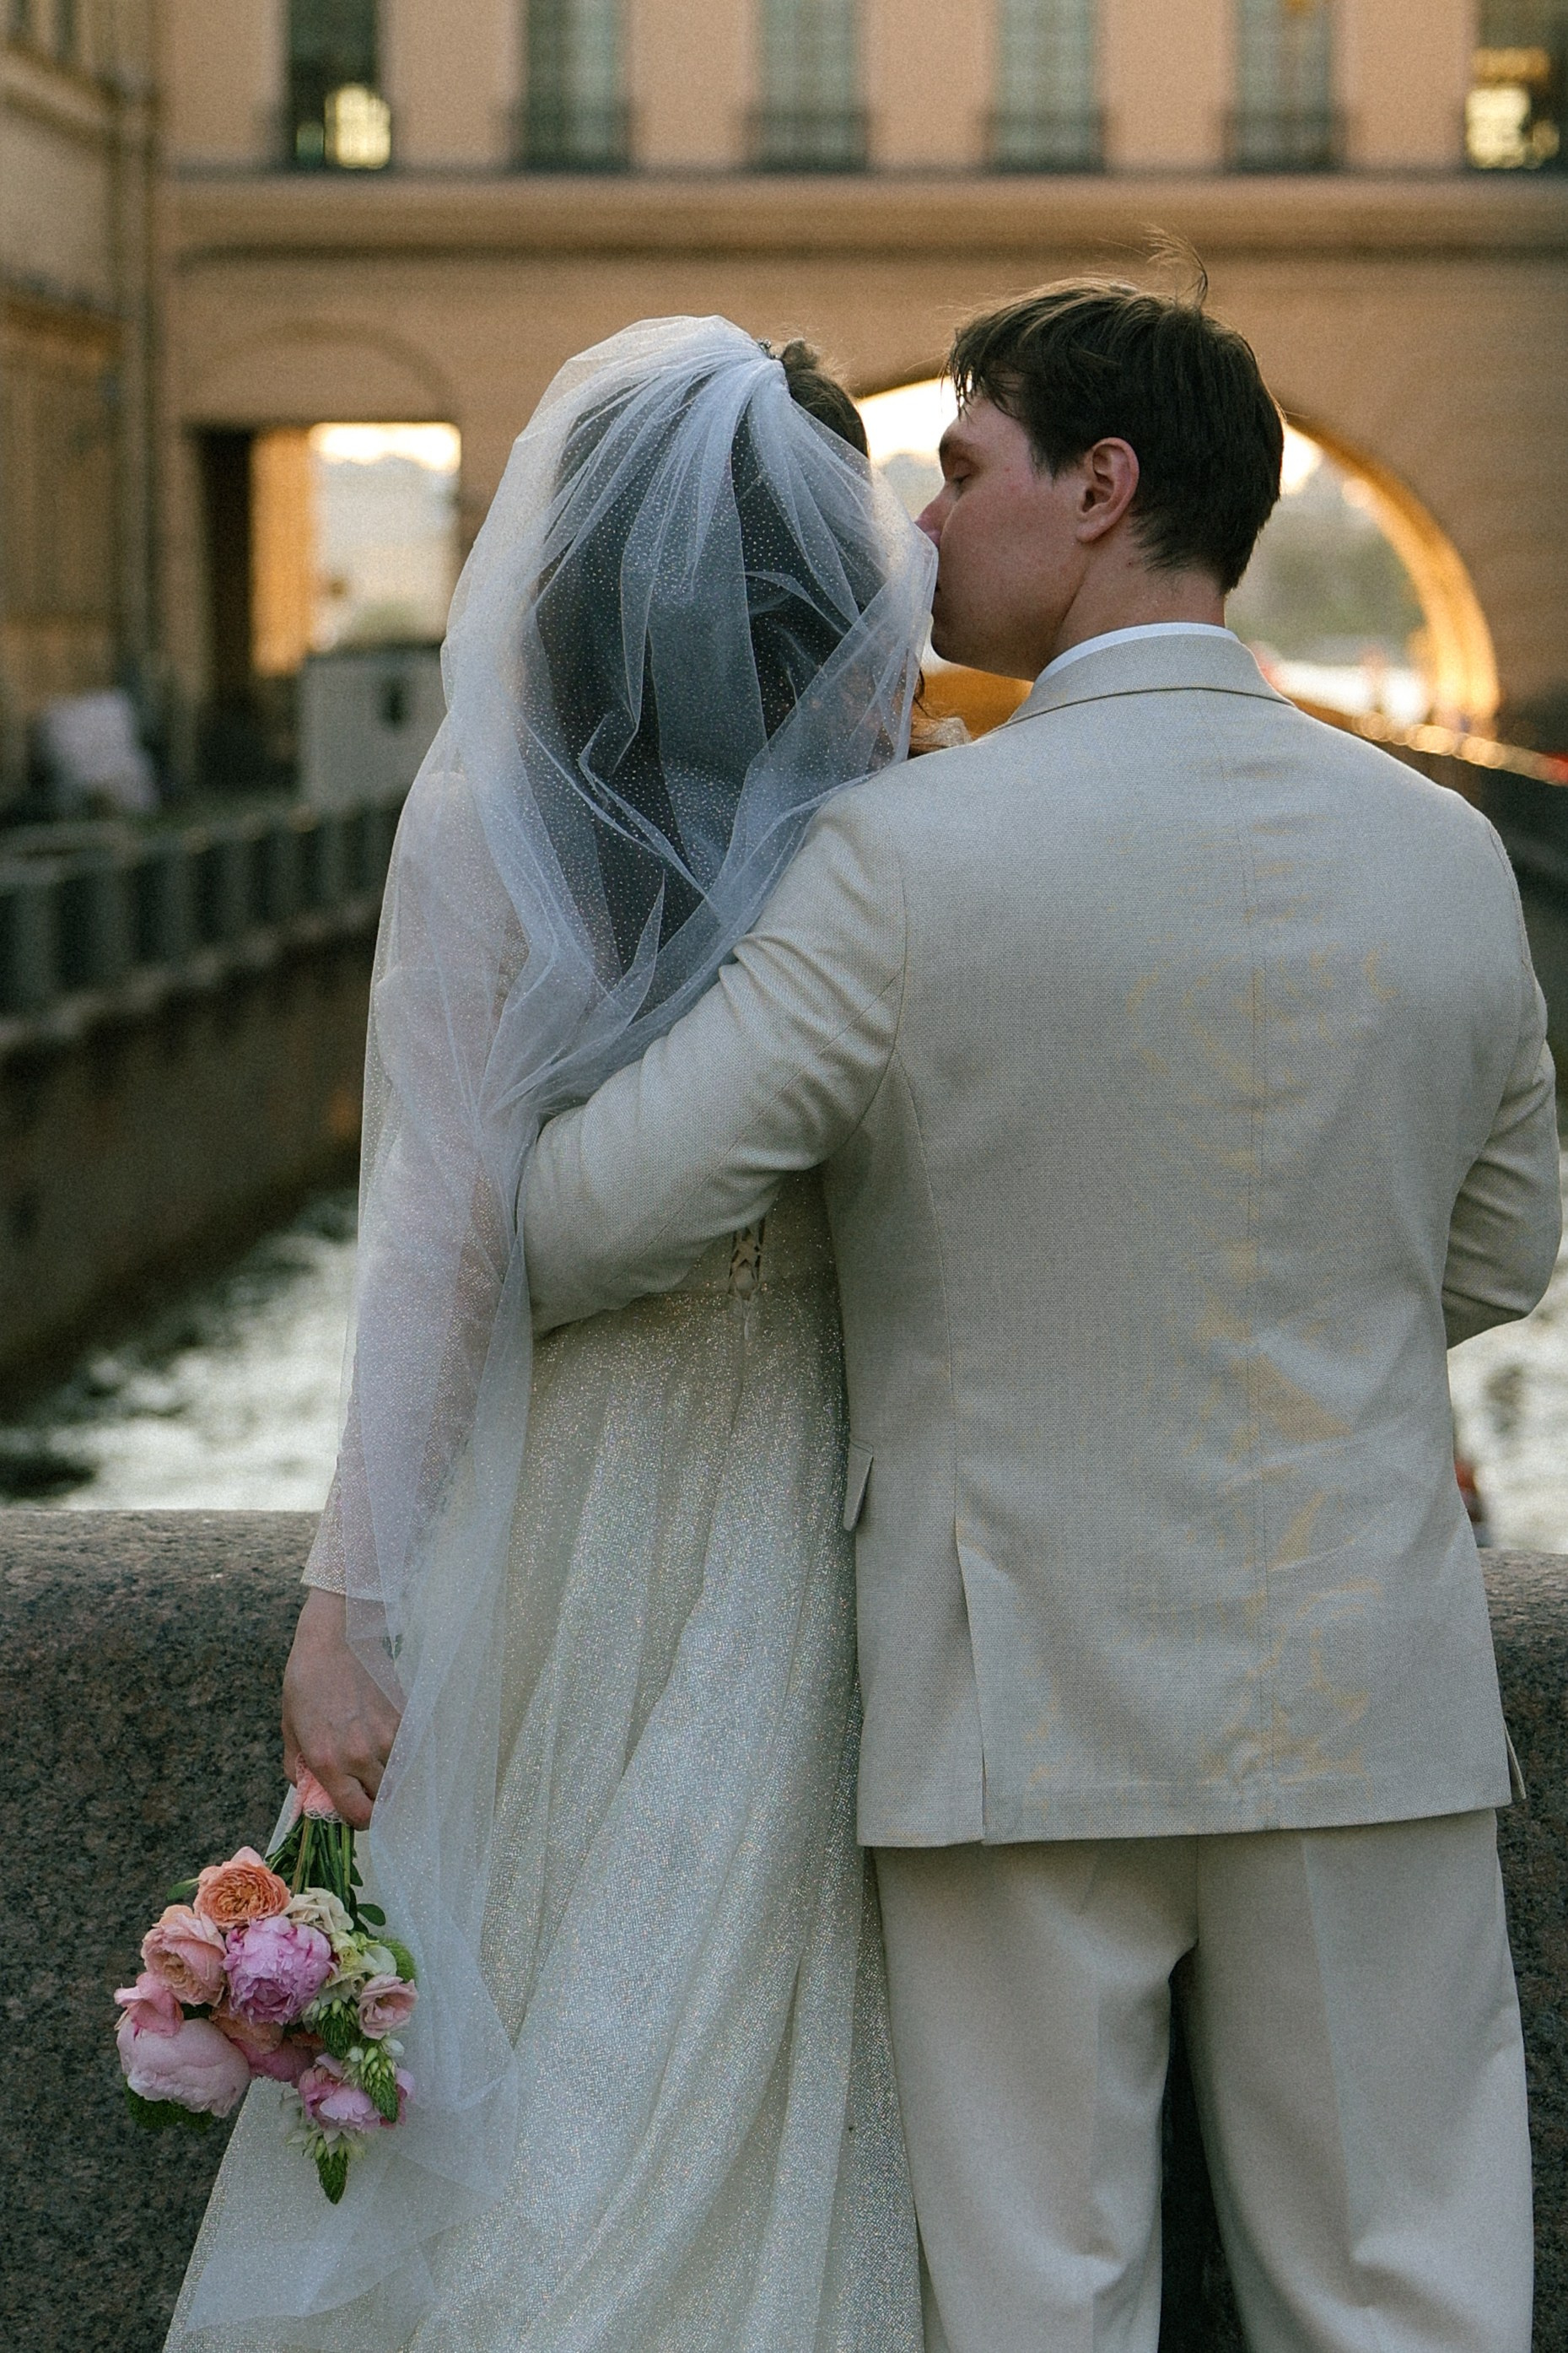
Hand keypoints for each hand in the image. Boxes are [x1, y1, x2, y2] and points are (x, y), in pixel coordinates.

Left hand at [281, 1588, 401, 1829]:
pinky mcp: (405, 1717)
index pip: (358, 1814)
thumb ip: (298, 1767)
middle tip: (364, 1789)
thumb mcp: (290, 1727)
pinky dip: (401, 1755)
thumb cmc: (306, 1680)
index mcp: (329, 1760)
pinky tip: (387, 1741)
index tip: (354, 1813)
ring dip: (389, 1778)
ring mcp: (388, 1735)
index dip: (357, 1822)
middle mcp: (361, 1754)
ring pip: (400, 1778)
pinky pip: (409, 1751)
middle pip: (383, 1802)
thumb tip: (309, 1793)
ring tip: (375, 1763)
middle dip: (374, 1802)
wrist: (336, 1637)